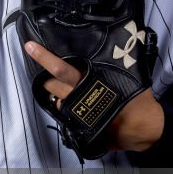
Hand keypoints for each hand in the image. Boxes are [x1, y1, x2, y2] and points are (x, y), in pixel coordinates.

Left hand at [24, 42, 163, 152]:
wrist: (143, 127)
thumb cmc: (136, 98)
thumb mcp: (124, 74)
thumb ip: (110, 65)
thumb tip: (106, 48)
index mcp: (88, 80)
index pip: (60, 67)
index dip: (43, 57)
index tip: (30, 46)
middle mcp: (78, 95)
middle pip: (50, 84)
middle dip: (44, 78)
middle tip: (42, 71)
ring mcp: (77, 112)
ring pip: (55, 100)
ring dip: (55, 95)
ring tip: (65, 90)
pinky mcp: (79, 126)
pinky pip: (65, 115)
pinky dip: (66, 110)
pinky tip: (74, 106)